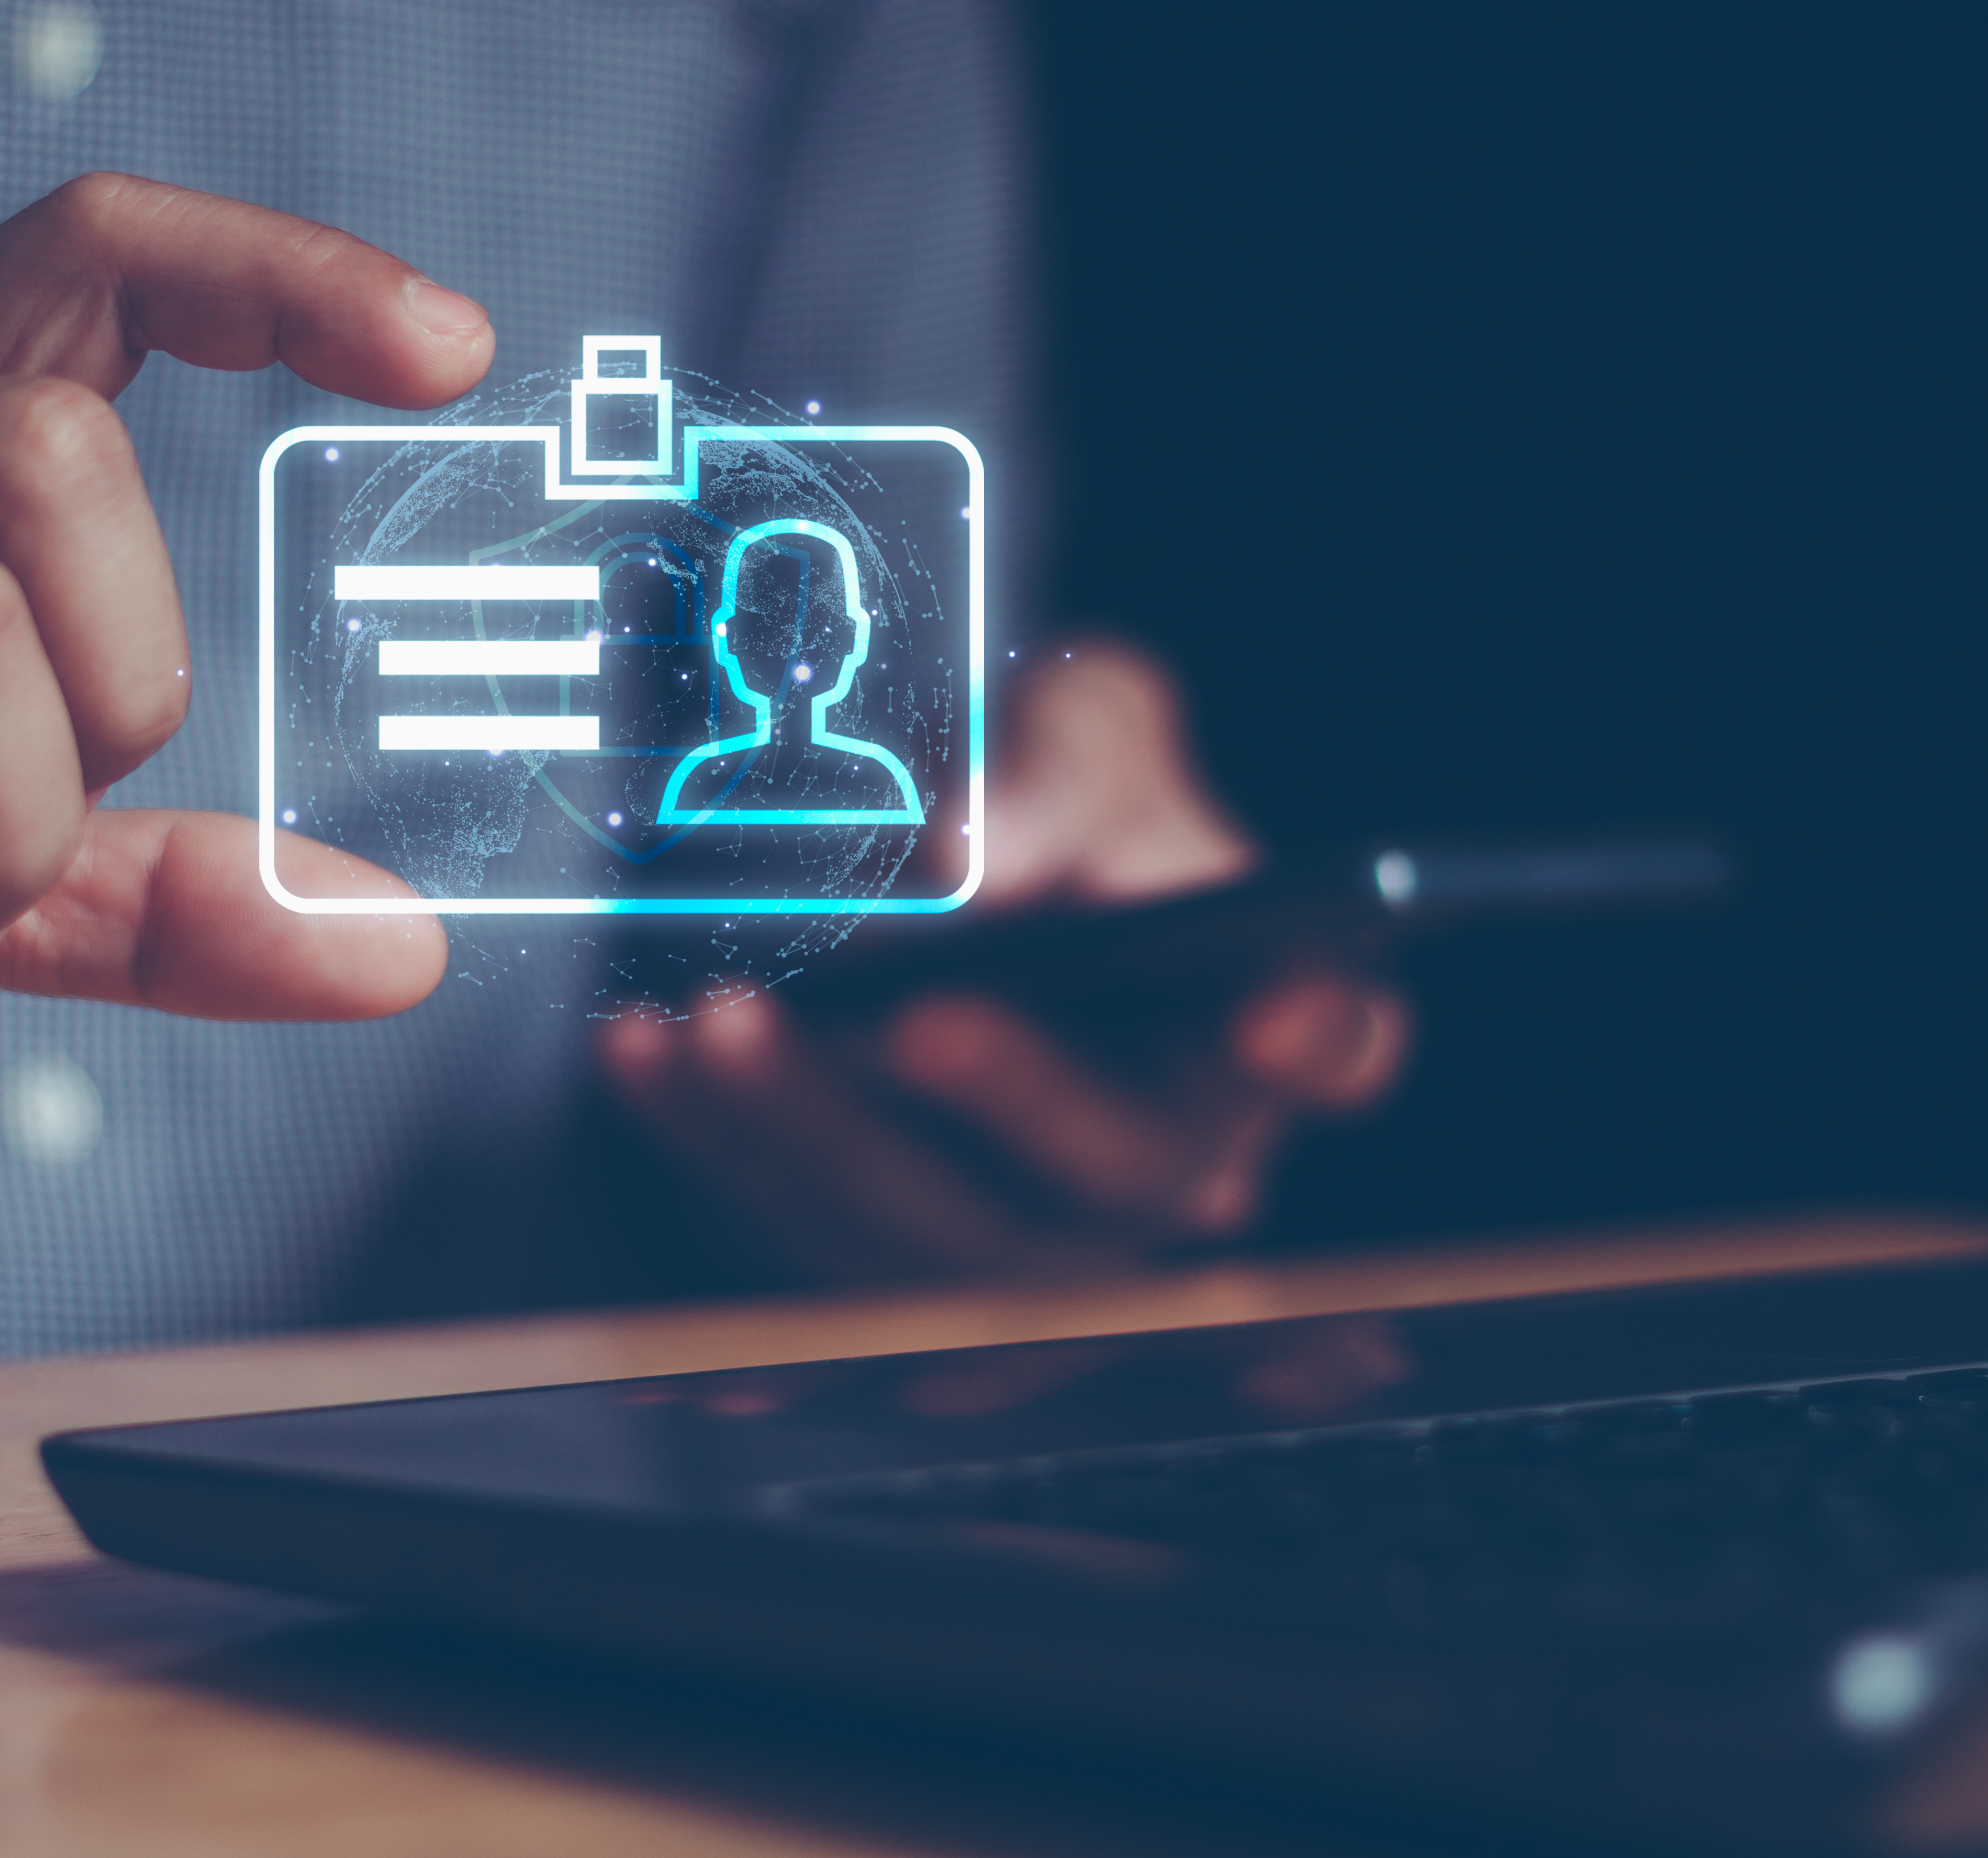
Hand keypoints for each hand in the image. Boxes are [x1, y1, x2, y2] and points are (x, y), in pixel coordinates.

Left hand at [601, 642, 1410, 1280]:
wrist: (924, 870)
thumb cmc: (1049, 797)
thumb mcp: (1082, 719)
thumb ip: (1060, 761)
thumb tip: (969, 851)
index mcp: (1254, 1021)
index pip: (1341, 1044)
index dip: (1324, 1040)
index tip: (1280, 1011)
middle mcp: (1162, 1157)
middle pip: (1117, 1173)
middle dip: (1014, 1097)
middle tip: (912, 1019)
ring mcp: (1022, 1238)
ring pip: (939, 1242)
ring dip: (817, 1138)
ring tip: (716, 1023)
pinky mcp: (878, 1268)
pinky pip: (796, 1249)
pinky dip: (712, 1155)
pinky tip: (645, 1066)